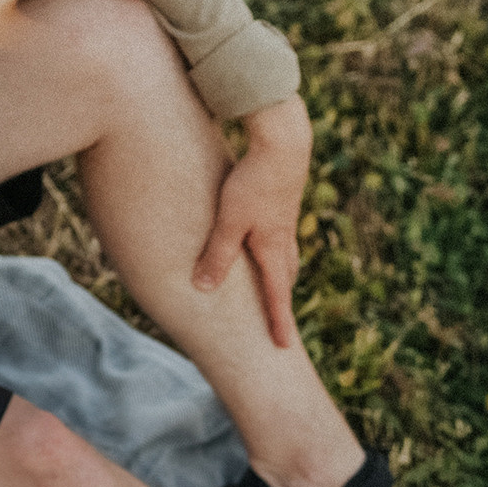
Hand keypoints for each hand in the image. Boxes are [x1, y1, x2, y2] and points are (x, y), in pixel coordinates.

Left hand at [192, 95, 312, 348]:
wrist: (283, 140)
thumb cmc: (254, 180)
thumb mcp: (230, 221)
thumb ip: (217, 255)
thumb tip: (204, 290)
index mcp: (273, 248)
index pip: (276, 295)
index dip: (278, 321)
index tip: (281, 346)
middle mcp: (282, 237)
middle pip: (283, 278)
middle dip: (279, 302)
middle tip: (278, 325)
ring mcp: (282, 219)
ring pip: (281, 256)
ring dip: (276, 276)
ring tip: (271, 290)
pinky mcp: (277, 201)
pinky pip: (274, 236)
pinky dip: (270, 252)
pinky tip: (261, 243)